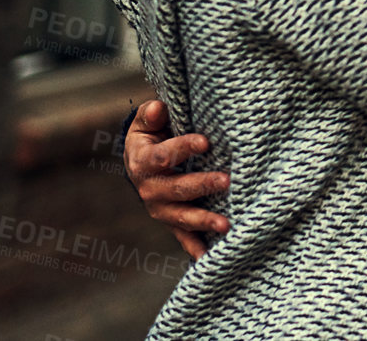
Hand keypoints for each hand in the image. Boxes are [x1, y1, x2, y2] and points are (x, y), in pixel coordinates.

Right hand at [123, 99, 229, 258]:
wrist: (140, 162)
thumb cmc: (151, 134)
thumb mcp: (146, 121)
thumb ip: (151, 115)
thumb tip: (157, 109)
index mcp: (143, 162)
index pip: (164, 156)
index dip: (183, 148)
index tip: (206, 142)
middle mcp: (150, 189)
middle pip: (177, 188)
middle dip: (202, 185)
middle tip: (226, 181)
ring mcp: (161, 209)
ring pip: (182, 217)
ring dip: (204, 221)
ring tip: (226, 224)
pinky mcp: (172, 221)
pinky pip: (184, 237)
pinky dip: (196, 248)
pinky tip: (212, 258)